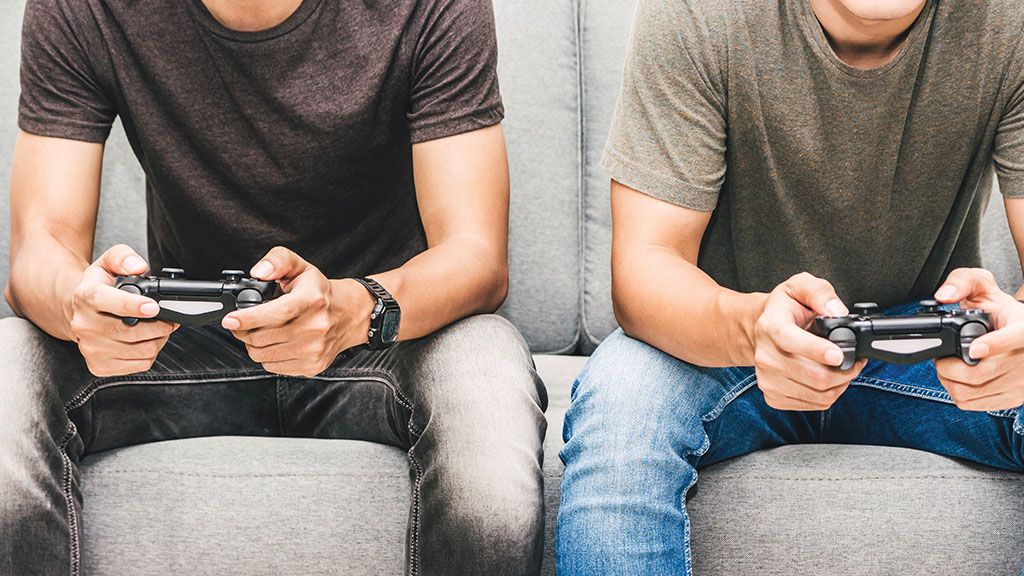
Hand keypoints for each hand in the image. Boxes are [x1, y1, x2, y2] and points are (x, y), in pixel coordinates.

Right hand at [68, 244, 177, 375]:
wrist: (79, 311)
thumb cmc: (99, 287)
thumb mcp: (107, 263)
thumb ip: (122, 257)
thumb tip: (138, 266)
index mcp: (85, 296)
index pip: (106, 302)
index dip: (132, 306)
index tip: (154, 307)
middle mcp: (84, 325)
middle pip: (130, 332)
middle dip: (159, 326)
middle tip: (168, 319)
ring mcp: (90, 348)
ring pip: (140, 351)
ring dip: (158, 340)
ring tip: (158, 329)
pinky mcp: (98, 366)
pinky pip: (139, 365)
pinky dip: (151, 354)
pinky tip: (146, 342)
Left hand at [222, 247, 373, 376]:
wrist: (347, 315)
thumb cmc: (319, 292)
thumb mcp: (300, 267)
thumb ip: (277, 260)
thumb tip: (259, 272)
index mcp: (312, 299)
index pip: (278, 312)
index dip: (249, 318)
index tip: (230, 320)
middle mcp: (316, 326)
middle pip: (263, 337)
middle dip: (243, 331)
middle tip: (242, 323)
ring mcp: (314, 349)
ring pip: (263, 355)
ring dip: (253, 344)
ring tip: (260, 331)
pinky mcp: (311, 365)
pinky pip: (273, 366)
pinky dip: (266, 356)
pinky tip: (275, 343)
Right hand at [753, 272, 866, 410]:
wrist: (761, 330)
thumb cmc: (785, 309)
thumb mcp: (800, 287)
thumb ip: (820, 293)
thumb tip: (837, 311)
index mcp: (770, 325)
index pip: (789, 341)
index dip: (816, 350)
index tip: (839, 354)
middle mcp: (765, 355)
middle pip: (813, 376)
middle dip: (845, 371)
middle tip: (855, 360)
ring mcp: (767, 379)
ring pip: (818, 395)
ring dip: (840, 384)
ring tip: (843, 368)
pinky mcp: (773, 396)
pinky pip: (813, 405)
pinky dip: (829, 394)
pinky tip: (828, 379)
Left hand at [933, 268, 1023, 410]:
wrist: (1019, 330)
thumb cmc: (1000, 310)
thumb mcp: (984, 286)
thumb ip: (963, 281)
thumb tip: (944, 295)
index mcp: (1023, 328)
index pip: (1016, 338)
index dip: (994, 345)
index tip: (974, 348)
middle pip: (980, 374)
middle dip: (948, 367)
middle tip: (941, 357)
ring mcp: (1021, 381)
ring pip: (973, 392)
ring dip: (949, 382)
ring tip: (948, 366)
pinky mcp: (1013, 398)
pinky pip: (974, 404)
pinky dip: (957, 394)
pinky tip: (958, 380)